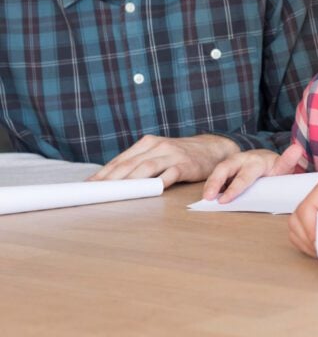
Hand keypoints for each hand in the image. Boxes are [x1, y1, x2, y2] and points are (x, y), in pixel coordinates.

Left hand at [88, 133, 239, 187]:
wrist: (212, 148)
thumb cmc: (180, 155)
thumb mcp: (158, 153)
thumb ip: (139, 163)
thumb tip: (111, 180)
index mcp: (147, 143)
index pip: (120, 160)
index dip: (103, 173)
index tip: (88, 186)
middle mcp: (158, 146)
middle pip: (129, 164)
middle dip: (110, 180)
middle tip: (95, 192)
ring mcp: (172, 154)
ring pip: (146, 168)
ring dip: (129, 182)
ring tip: (115, 193)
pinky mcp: (186, 165)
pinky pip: (170, 174)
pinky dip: (159, 182)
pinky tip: (149, 191)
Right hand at [202, 143, 303, 202]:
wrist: (266, 160)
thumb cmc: (274, 167)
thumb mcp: (282, 166)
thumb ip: (288, 160)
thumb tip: (297, 148)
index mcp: (256, 161)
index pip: (244, 176)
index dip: (234, 188)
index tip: (225, 200)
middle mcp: (241, 160)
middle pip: (225, 168)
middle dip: (215, 182)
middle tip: (208, 197)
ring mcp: (232, 163)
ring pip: (218, 170)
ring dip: (210, 184)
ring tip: (205, 199)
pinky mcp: (226, 169)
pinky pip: (217, 176)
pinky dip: (210, 186)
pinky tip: (207, 197)